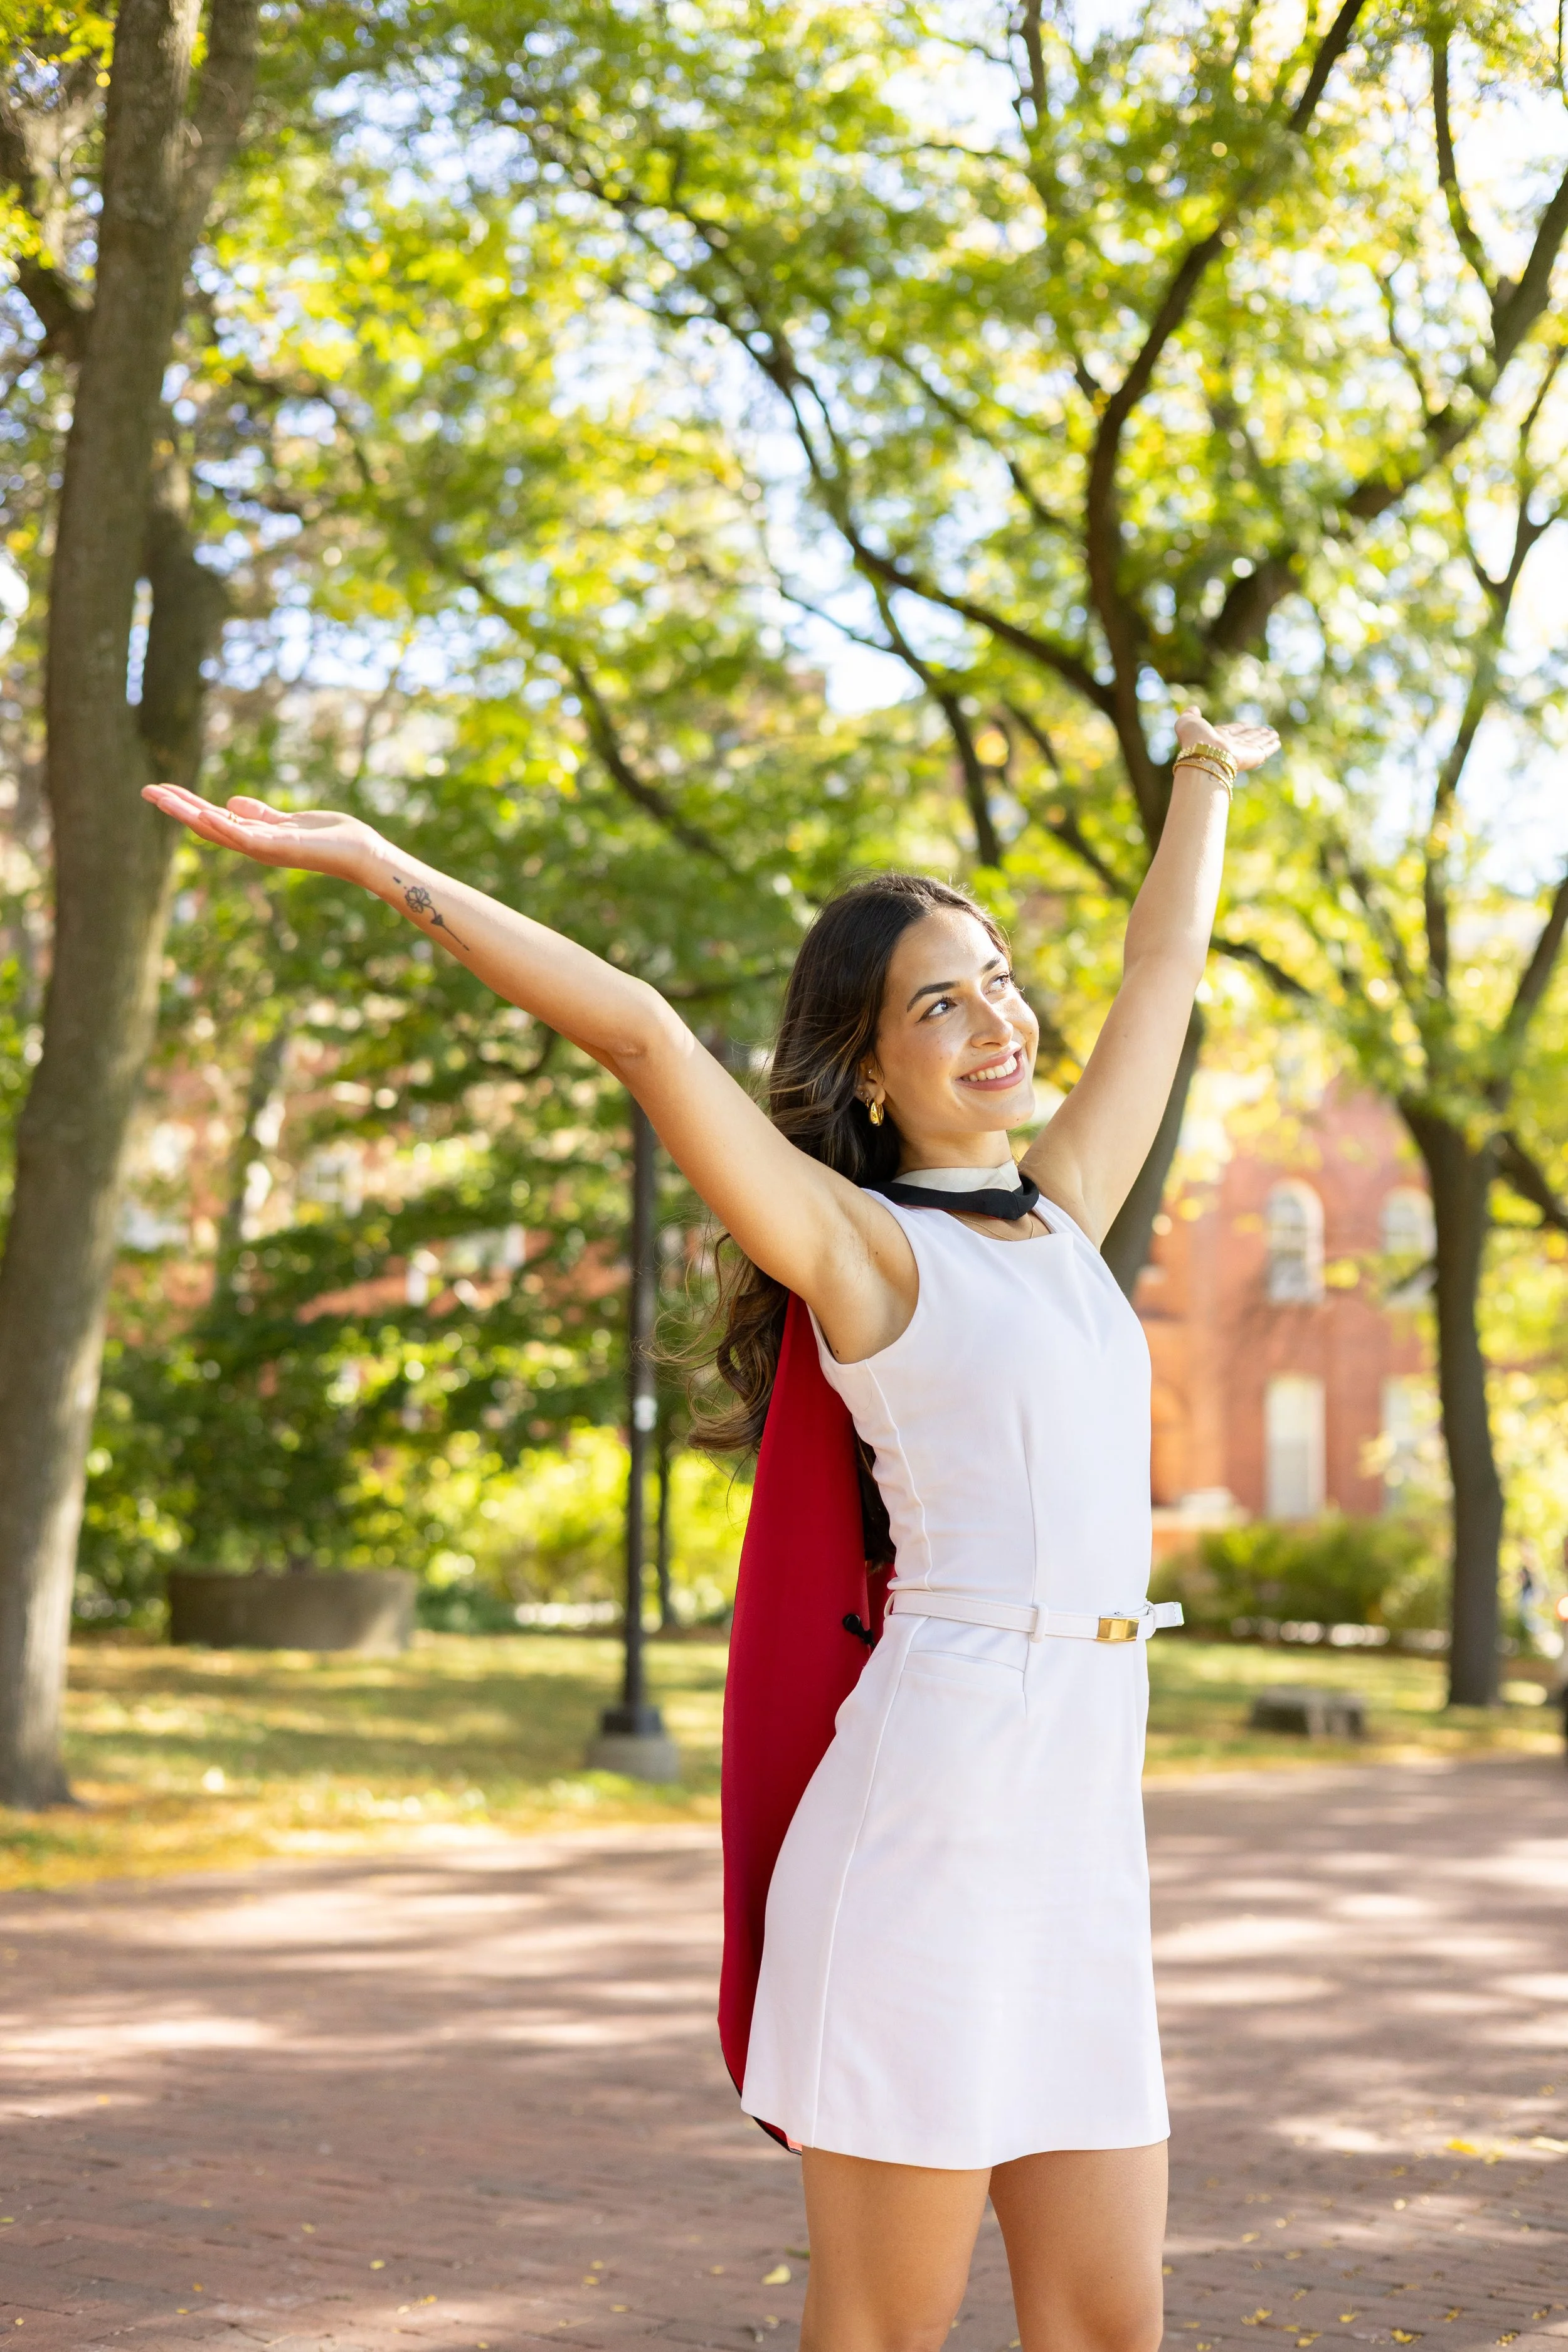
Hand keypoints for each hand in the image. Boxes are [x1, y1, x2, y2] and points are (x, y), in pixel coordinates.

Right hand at [142, 785, 382, 882]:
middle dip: (177, 808)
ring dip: (189, 814)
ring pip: (218, 830)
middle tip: (146, 791)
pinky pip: (245, 837)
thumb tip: (231, 802)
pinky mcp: (281, 848)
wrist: (361, 853)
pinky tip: (203, 812)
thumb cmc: (331, 838)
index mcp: (255, 836)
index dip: (186, 804)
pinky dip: (223, 826)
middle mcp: (254, 845)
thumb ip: (260, 813)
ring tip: (163, 798)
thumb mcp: (289, 820)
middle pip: (206, 825)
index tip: (160, 789)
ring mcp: (265, 848)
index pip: (212, 818)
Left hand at [1173, 703, 1278, 773]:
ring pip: (1256, 743)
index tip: (1246, 725)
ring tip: (1274, 733)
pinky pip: (1264, 750)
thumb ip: (1189, 715)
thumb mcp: (1187, 722)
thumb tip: (1193, 708)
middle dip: (1254, 733)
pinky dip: (1271, 746)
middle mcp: (1230, 746)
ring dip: (1265, 738)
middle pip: (1245, 738)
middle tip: (1264, 729)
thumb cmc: (1194, 739)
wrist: (1204, 754)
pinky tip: (1277, 741)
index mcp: (1215, 738)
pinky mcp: (1253, 757)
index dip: (1239, 728)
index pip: (1231, 732)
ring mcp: (1242, 752)